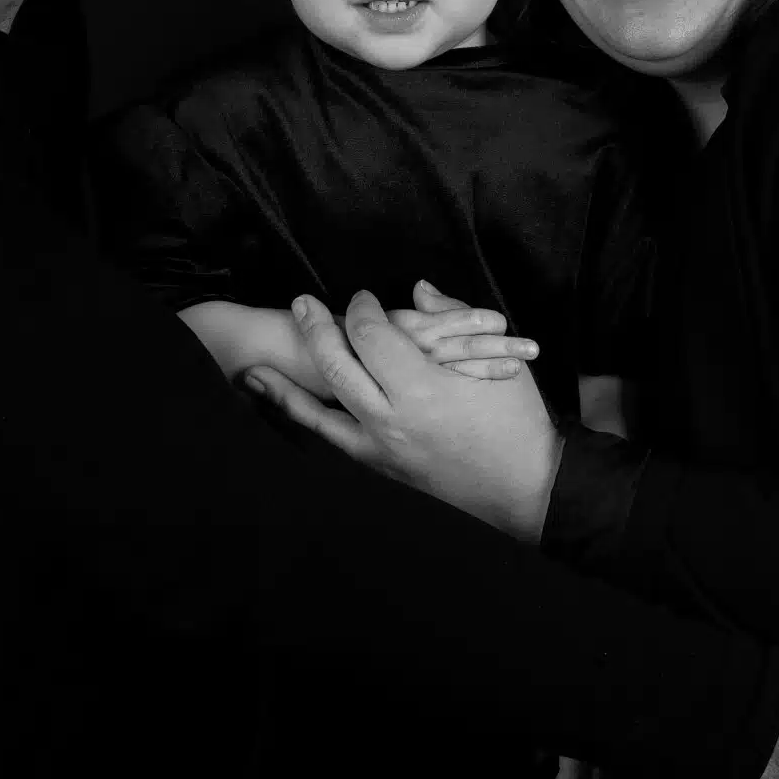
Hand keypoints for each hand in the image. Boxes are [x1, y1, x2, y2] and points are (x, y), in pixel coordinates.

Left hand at [241, 291, 561, 540]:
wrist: (525, 489)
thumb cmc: (518, 421)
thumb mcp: (496, 362)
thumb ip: (453, 319)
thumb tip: (418, 289)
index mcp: (422, 388)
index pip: (372, 335)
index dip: (362, 309)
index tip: (362, 298)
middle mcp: (392, 420)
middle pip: (336, 366)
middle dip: (315, 330)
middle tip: (301, 304)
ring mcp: (381, 451)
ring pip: (318, 415)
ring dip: (285, 388)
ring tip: (252, 371)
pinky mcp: (381, 471)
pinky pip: (332, 445)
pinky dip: (304, 427)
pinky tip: (284, 415)